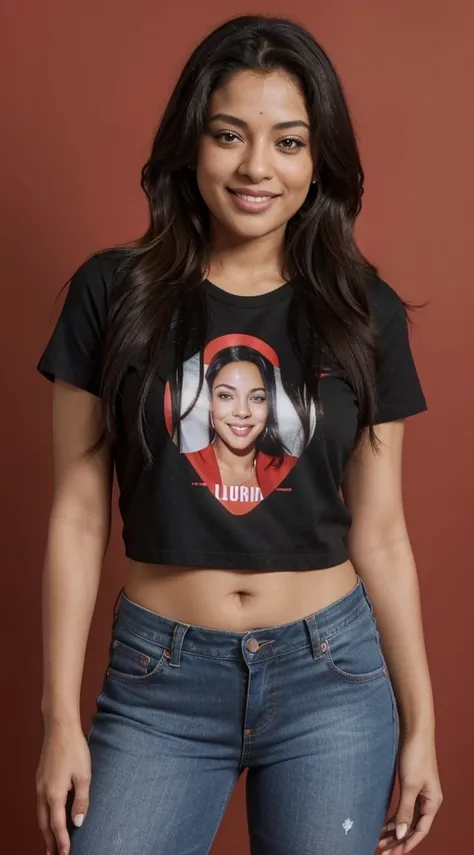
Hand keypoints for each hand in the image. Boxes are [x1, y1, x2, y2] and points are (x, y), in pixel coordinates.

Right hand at [36, 721, 90, 854]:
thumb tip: (78, 823)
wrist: (60, 727)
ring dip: (46, 830)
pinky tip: (50, 817)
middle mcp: (43, 792)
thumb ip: (81, 801)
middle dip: (50, 842)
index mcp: (54, 794)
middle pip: (44, 824)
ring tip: (51, 843)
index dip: (62, 842)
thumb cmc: (74, 749)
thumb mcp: (84, 776)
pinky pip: (40, 804)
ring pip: (40, 815)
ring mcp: (39, 784)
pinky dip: (44, 816)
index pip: (57, 826)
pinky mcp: (40, 778)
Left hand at [378, 730, 442, 852]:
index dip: (407, 844)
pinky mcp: (411, 786)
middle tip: (382, 850)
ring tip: (380, 840)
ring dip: (395, 830)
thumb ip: (405, 811)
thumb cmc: (415, 755)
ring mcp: (420, 793)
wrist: (415, 732)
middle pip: (413, 827)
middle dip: (398, 840)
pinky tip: (384, 824)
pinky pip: (404, 808)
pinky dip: (395, 818)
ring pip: (407, 819)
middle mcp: (428, 801)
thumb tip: (401, 835)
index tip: (392, 854)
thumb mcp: (409, 785)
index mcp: (432, 803)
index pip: (420, 831)